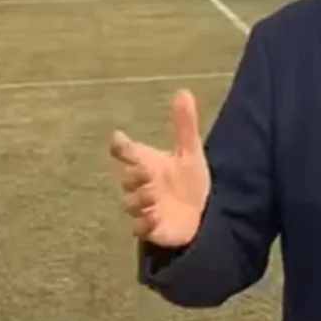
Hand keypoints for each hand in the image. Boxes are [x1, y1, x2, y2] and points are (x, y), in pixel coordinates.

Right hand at [109, 89, 210, 247]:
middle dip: (133, 174)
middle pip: (127, 178)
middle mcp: (141, 185)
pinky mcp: (151, 229)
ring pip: (131, 203)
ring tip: (153, 192)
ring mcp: (144, 208)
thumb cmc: (188, 181)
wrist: (201, 214)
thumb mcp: (189, 151)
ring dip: (139, 198)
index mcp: (147, 163)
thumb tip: (183, 91)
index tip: (119, 140)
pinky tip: (155, 217)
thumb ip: (184, 124)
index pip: (126, 152)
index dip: (121, 147)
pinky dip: (145, 224)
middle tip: (146, 170)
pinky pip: (141, 228)